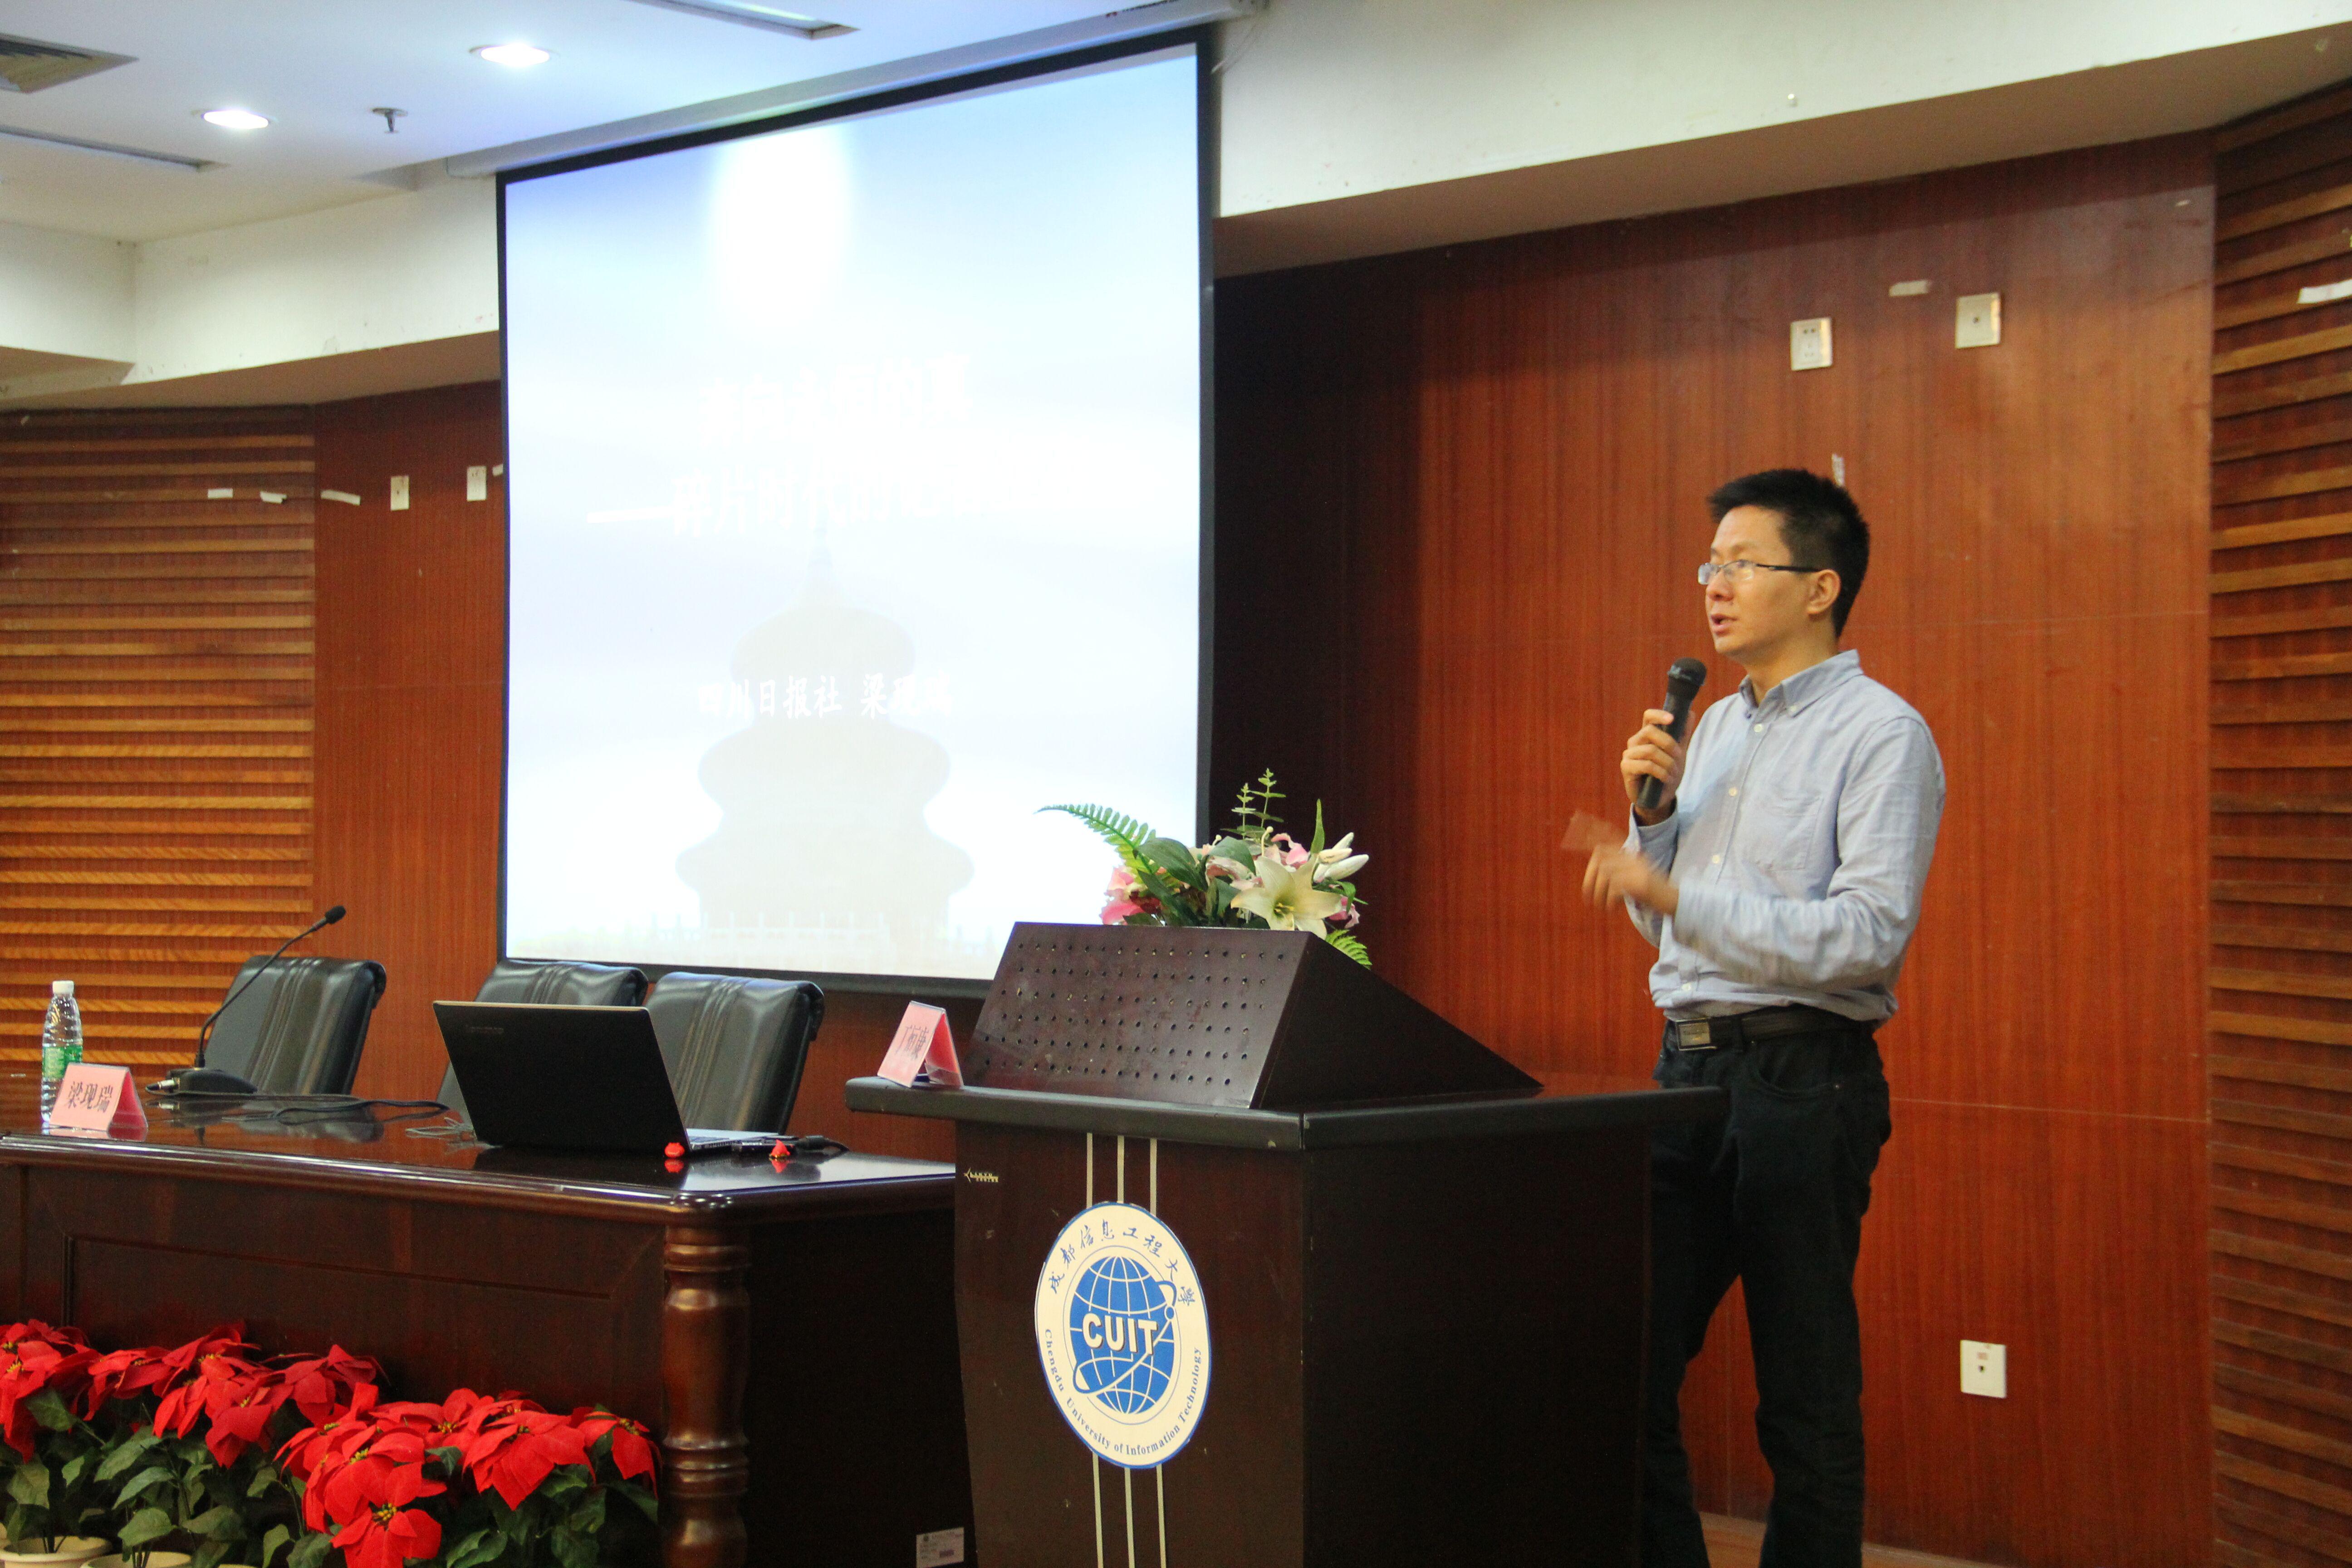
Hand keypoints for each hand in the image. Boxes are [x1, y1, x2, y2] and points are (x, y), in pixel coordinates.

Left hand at [1581, 841, 1678, 916]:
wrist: (1676, 902)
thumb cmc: (1654, 895)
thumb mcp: (1635, 879)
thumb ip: (1619, 872)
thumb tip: (1596, 872)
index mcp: (1631, 857)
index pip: (1604, 846)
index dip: (1590, 848)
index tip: (1582, 856)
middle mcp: (1634, 860)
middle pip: (1601, 858)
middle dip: (1589, 878)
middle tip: (1587, 895)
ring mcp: (1638, 871)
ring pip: (1606, 874)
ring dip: (1598, 893)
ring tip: (1600, 906)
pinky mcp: (1641, 884)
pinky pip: (1616, 889)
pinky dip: (1609, 901)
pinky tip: (1612, 910)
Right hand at [1620, 708, 1686, 824]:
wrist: (1659, 798)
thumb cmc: (1667, 773)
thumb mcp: (1679, 753)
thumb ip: (1683, 734)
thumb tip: (1690, 713)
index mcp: (1647, 735)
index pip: (1648, 716)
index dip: (1659, 715)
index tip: (1672, 719)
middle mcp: (1635, 742)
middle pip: (1650, 731)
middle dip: (1670, 744)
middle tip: (1679, 757)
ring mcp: (1629, 754)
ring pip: (1651, 751)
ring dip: (1668, 763)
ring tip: (1673, 773)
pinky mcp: (1626, 768)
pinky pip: (1647, 765)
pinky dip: (1661, 773)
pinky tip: (1666, 779)